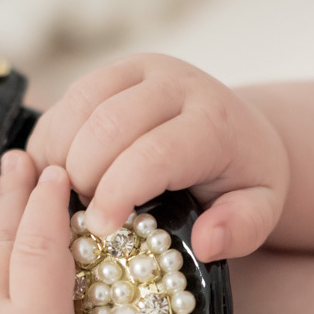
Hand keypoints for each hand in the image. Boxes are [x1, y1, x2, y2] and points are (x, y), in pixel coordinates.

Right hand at [25, 53, 288, 262]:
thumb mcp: (259, 211)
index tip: (100, 228)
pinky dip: (53, 143)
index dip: (118, 192)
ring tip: (73, 198)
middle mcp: (175, 83)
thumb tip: (207, 242)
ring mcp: (138, 70)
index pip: (154, 153)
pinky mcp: (110, 72)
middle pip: (107, 125)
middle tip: (85, 217)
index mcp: (213, 121)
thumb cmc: (242, 179)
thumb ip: (241, 229)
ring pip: (78, 107)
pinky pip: (65, 102)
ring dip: (62, 159)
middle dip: (84, 178)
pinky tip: (63, 177)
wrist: (239, 130)